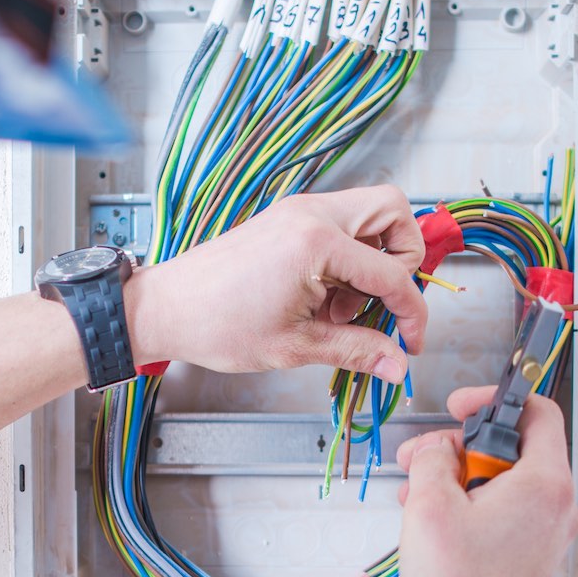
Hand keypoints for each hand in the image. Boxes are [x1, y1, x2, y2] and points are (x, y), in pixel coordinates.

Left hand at [127, 185, 426, 381]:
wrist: (166, 308)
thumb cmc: (216, 324)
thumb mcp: (296, 346)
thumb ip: (356, 351)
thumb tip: (397, 365)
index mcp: (317, 242)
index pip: (394, 272)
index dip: (411, 313)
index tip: (409, 343)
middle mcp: (312, 214)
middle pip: (394, 212)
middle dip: (404, 259)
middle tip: (383, 303)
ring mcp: (299, 211)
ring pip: (369, 215)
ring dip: (375, 260)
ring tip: (343, 309)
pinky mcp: (288, 219)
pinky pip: (341, 227)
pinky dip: (349, 258)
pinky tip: (325, 298)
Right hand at [395, 386, 577, 576]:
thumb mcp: (430, 504)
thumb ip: (432, 459)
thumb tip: (435, 451)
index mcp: (545, 482)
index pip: (537, 411)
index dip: (494, 400)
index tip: (460, 409)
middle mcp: (555, 505)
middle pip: (512, 447)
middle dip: (460, 447)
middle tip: (424, 459)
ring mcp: (546, 532)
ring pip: (503, 481)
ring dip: (458, 479)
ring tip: (419, 496)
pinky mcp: (531, 554)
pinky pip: (503, 511)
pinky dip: (470, 506)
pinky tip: (435, 523)